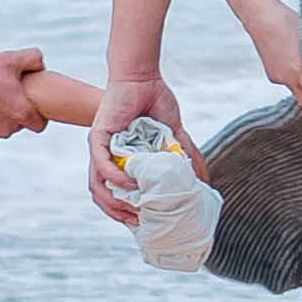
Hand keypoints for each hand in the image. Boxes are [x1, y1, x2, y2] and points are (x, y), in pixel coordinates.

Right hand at [0, 38, 47, 150]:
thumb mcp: (11, 58)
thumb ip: (35, 59)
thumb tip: (43, 66)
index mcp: (22, 113)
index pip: (40, 125)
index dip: (37, 116)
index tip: (30, 108)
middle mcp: (8, 129)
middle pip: (19, 126)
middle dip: (15, 115)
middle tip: (4, 98)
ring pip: (2, 132)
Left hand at [86, 65, 183, 225]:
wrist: (143, 77)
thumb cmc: (156, 101)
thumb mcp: (175, 136)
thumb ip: (185, 156)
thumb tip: (204, 180)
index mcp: (122, 160)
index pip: (117, 195)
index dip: (128, 213)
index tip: (147, 224)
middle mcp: (107, 158)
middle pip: (102, 197)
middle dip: (119, 215)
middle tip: (140, 224)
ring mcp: (100, 148)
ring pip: (97, 186)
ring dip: (113, 203)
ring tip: (134, 212)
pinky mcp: (98, 137)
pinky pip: (101, 165)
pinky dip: (116, 178)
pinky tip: (132, 185)